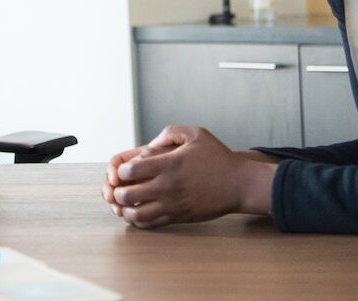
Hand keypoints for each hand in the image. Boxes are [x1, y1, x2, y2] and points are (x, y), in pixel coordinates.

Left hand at [105, 126, 274, 228]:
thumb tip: (148, 144)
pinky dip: (138, 220)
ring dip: (125, 208)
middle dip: (117, 191)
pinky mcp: (179, 217)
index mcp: (169, 165)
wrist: (240, 184)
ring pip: (136, 214)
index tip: (125, 169)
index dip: (121, 170)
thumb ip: (169, 133)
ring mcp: (172, 205)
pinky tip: (138, 211)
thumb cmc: (218, 157)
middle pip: (127, 194)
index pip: (130, 170)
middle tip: (119, 187)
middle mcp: (167, 187)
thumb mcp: (196, 134)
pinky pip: (151, 224)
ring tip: (126, 202)